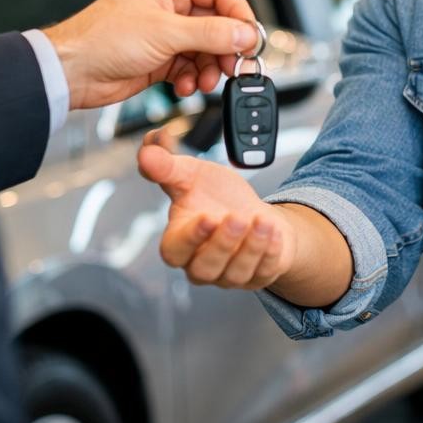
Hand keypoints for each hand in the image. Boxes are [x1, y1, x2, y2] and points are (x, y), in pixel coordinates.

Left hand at [44, 0, 259, 108]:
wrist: (71, 73)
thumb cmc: (100, 39)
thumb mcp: (165, 33)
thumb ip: (211, 33)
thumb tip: (244, 33)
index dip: (239, 14)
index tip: (250, 37)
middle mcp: (170, 6)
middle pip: (217, 23)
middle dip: (225, 47)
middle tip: (234, 65)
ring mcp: (166, 33)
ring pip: (206, 49)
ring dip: (210, 68)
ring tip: (206, 81)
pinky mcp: (161, 58)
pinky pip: (191, 67)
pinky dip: (193, 79)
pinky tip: (185, 86)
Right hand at [138, 130, 295, 289]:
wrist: (257, 215)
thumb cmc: (219, 199)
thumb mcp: (194, 176)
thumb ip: (168, 166)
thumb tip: (147, 147)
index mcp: (181, 241)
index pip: (175, 251)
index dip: (190, 238)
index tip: (207, 217)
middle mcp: (202, 263)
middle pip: (204, 267)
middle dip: (223, 243)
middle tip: (238, 218)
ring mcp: (231, 275)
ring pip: (235, 272)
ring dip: (251, 246)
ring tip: (262, 221)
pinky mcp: (259, 275)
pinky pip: (264, 271)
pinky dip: (270, 252)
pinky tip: (275, 232)